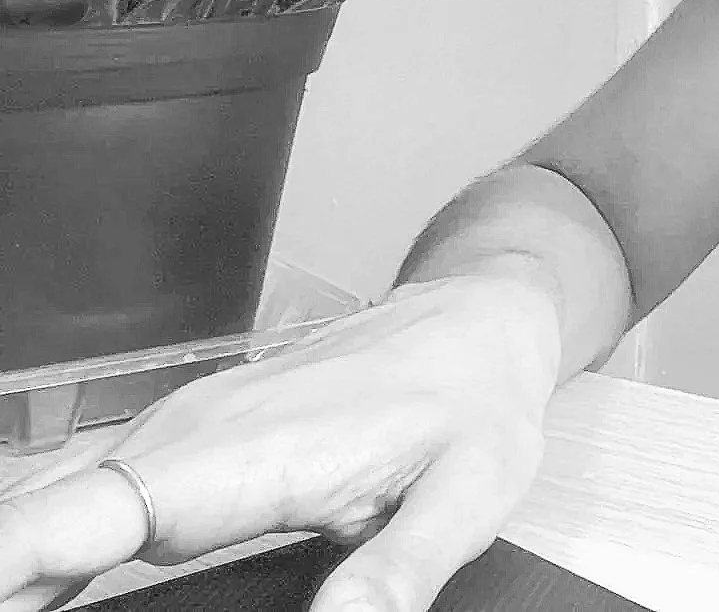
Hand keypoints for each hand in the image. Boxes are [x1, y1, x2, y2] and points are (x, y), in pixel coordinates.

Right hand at [0, 270, 563, 611]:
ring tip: (5, 602)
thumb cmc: (473, 401)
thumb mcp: (467, 492)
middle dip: (2, 573)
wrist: (479, 326)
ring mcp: (176, 436)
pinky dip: (35, 540)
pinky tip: (23, 584)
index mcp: (244, 454)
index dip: (14, 557)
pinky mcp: (179, 445)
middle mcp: (189, 437)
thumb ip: (403, 568)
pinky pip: (76, 496)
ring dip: (12, 560)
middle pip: (41, 516)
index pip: (88, 513)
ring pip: (46, 503)